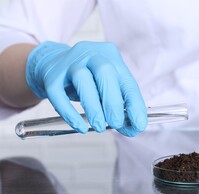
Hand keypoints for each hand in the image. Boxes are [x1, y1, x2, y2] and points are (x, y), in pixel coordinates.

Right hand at [26, 41, 147, 136]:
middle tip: (116, 124)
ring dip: (93, 107)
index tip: (139, 125)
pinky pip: (58, 94)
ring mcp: (70, 62)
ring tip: (100, 127)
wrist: (53, 63)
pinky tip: (81, 127)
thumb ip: (121, 104)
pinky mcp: (51, 75)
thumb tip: (134, 128)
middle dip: (113, 102)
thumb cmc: (89, 79)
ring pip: (82, 79)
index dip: (135, 104)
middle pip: (105, 72)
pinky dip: (70, 113)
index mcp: (111, 56)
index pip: (127, 81)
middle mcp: (91, 54)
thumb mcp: (108, 85)